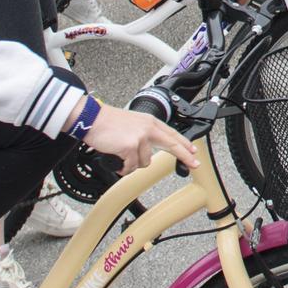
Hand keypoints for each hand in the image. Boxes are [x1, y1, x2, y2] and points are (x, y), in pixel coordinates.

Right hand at [81, 102, 196, 171]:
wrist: (92, 119)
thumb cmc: (107, 123)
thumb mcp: (132, 123)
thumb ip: (144, 134)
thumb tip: (148, 151)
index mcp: (150, 121)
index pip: (172, 133)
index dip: (184, 143)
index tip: (193, 151)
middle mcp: (148, 128)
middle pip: (172, 144)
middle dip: (185, 156)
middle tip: (194, 164)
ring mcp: (140, 137)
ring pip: (145, 162)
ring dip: (133, 164)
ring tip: (122, 157)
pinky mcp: (130, 146)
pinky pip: (131, 167)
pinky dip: (123, 168)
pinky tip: (117, 161)